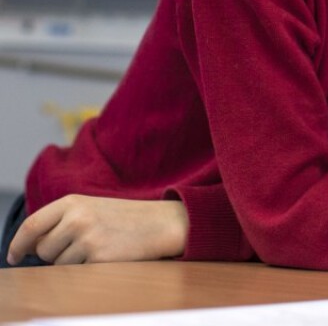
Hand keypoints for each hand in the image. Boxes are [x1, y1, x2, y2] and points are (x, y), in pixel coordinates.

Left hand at [7, 195, 188, 264]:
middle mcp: (77, 218)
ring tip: (99, 248)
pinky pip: (78, 273)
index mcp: (73, 202)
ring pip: (59, 264)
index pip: (32, 225)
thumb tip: (31, 246)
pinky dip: (89, 268)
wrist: (165, 223)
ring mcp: (88, 238)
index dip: (18, 244)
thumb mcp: (93, 208)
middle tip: (81, 246)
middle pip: (43, 249)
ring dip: (73, 263)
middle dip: (55, 254)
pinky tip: (108, 255)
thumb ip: (62, 220)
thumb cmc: (127, 218)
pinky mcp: (99, 257)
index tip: (14, 256)